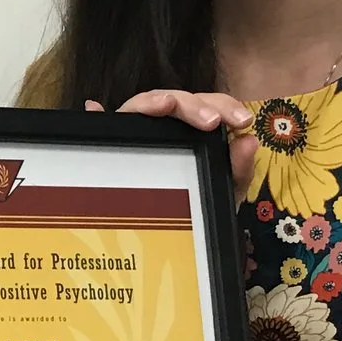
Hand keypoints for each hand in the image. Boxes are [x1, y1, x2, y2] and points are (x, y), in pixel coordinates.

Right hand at [94, 89, 258, 192]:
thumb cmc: (199, 208)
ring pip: (142, 105)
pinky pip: (101, 129)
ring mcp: (137, 134)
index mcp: (193, 129)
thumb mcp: (224, 191)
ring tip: (168, 105)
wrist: (177, 241)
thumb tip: (249, 140)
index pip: (206, 105)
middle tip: (212, 121)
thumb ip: (239, 169)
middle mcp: (164, 126)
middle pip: (175, 99)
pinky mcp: (113, 148)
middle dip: (194, 104)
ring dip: (157, 101)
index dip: (223, 105)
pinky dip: (97, 116)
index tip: (242, 121)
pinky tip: (92, 108)